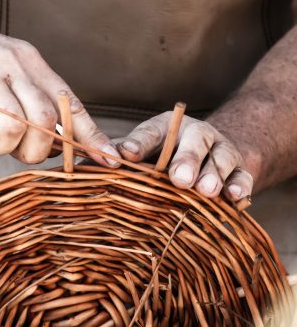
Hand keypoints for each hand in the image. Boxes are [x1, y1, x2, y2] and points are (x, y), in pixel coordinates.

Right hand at [0, 0, 119, 165]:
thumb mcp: (8, 70)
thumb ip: (31, 99)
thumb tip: (53, 139)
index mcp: (31, 62)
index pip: (71, 103)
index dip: (92, 135)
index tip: (110, 158)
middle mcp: (13, 62)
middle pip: (45, 120)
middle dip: (36, 149)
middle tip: (19, 151)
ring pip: (14, 125)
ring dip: (2, 144)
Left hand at [117, 112, 252, 199]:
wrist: (211, 149)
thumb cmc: (168, 154)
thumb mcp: (145, 148)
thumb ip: (121, 156)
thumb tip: (83, 166)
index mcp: (167, 128)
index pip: (151, 133)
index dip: (139, 143)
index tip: (127, 154)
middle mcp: (195, 134)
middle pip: (194, 141)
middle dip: (187, 159)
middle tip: (179, 178)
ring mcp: (220, 149)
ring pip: (221, 158)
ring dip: (214, 174)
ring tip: (206, 190)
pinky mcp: (240, 167)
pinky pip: (243, 175)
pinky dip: (240, 186)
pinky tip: (234, 197)